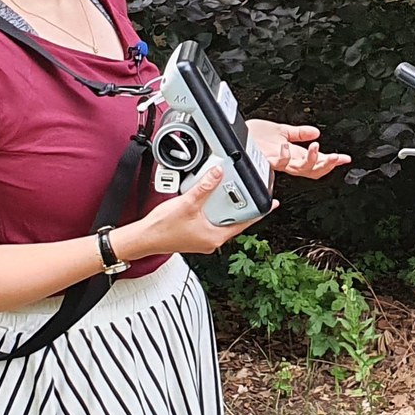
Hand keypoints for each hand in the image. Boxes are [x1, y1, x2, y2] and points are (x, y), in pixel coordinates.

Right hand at [116, 166, 266, 257]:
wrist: (143, 238)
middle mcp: (212, 240)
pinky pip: (211, 220)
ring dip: (225, 207)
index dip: (259, 212)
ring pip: (222, 220)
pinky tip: (208, 200)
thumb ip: (205, 187)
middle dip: (241, 206)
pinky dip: (213, 210)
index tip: (271, 204)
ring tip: (229, 192)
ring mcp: (203, 238)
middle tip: (249, 192)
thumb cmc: (162, 230)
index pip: (245, 223)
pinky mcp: (195, 235)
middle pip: (235, 220)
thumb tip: (218, 174)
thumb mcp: (188, 203)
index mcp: (215, 237)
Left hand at [247, 119, 352, 179]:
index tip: (344, 158)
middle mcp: (287, 161)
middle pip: (312, 170)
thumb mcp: (281, 130)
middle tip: (336, 157)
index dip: (332, 162)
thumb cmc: (252, 135)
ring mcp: (276, 162)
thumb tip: (316, 133)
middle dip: (327, 164)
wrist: (233, 135)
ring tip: (317, 148)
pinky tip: (287, 147)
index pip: (316, 162)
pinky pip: (277, 162)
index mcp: (292, 155)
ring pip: (299, 169)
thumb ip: (299, 133)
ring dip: (311, 160)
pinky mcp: (265, 160)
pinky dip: (284, 156)